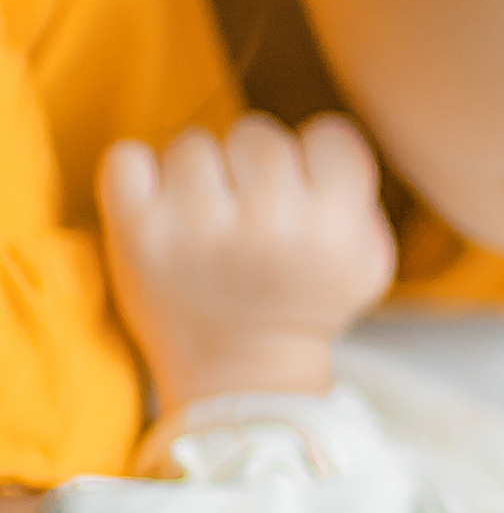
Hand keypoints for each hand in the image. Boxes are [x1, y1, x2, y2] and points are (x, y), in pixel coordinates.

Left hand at [99, 115, 396, 412]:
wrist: (240, 378)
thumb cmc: (302, 308)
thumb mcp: (367, 261)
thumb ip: (361, 192)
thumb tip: (324, 136)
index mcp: (333, 226)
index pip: (327, 134)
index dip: (314, 160)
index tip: (302, 197)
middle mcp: (269, 223)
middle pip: (258, 134)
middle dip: (252, 167)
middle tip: (249, 212)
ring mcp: (197, 227)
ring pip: (195, 142)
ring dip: (198, 174)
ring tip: (205, 218)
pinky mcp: (138, 235)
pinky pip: (128, 158)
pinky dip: (137, 174)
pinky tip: (160, 207)